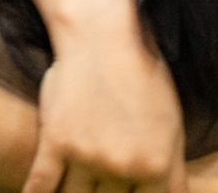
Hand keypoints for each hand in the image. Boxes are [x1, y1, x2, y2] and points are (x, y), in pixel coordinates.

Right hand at [25, 35, 188, 192]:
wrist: (102, 38)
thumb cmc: (144, 78)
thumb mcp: (173, 128)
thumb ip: (175, 174)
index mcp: (154, 167)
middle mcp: (121, 167)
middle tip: (99, 189)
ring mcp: (86, 155)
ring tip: (76, 191)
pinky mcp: (55, 141)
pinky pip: (42, 180)